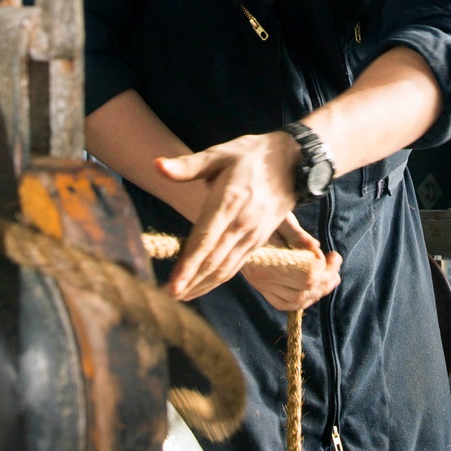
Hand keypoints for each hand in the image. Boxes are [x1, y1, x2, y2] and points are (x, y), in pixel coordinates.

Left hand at [158, 130, 301, 300]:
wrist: (292, 161)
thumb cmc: (251, 155)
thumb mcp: (220, 153)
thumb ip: (188, 165)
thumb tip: (158, 165)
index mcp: (229, 202)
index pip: (205, 240)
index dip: (188, 266)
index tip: (172, 286)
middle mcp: (242, 223)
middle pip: (214, 261)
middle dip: (191, 282)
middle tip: (168, 297)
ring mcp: (253, 234)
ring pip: (226, 268)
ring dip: (203, 285)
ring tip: (181, 296)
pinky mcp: (259, 240)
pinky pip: (237, 265)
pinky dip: (219, 279)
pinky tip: (203, 285)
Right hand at [243, 214, 341, 312]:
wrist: (235, 223)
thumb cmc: (258, 214)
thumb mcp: (276, 218)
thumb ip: (296, 233)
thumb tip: (316, 248)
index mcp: (265, 260)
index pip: (306, 275)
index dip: (322, 266)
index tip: (327, 253)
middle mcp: (262, 279)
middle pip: (305, 290)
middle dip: (327, 278)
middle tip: (335, 262)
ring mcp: (261, 286)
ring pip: (297, 301)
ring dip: (319, 291)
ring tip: (331, 277)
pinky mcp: (262, 289)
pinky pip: (285, 304)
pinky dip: (303, 299)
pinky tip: (313, 288)